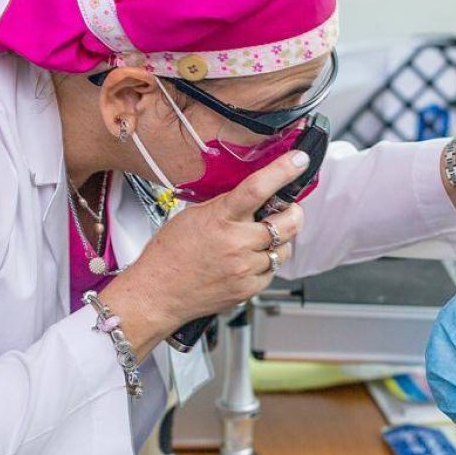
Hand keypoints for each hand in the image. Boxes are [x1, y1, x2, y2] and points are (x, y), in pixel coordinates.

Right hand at [99, 152, 309, 359]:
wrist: (157, 293)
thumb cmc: (169, 255)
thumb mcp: (193, 216)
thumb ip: (225, 205)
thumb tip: (254, 194)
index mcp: (221, 218)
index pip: (259, 188)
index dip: (283, 171)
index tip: (298, 160)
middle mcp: (237, 243)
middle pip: (288, 222)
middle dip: (293, 212)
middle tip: (285, 210)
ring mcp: (245, 268)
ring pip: (285, 248)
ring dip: (278, 240)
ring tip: (257, 239)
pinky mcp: (248, 288)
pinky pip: (272, 270)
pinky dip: (266, 262)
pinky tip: (249, 259)